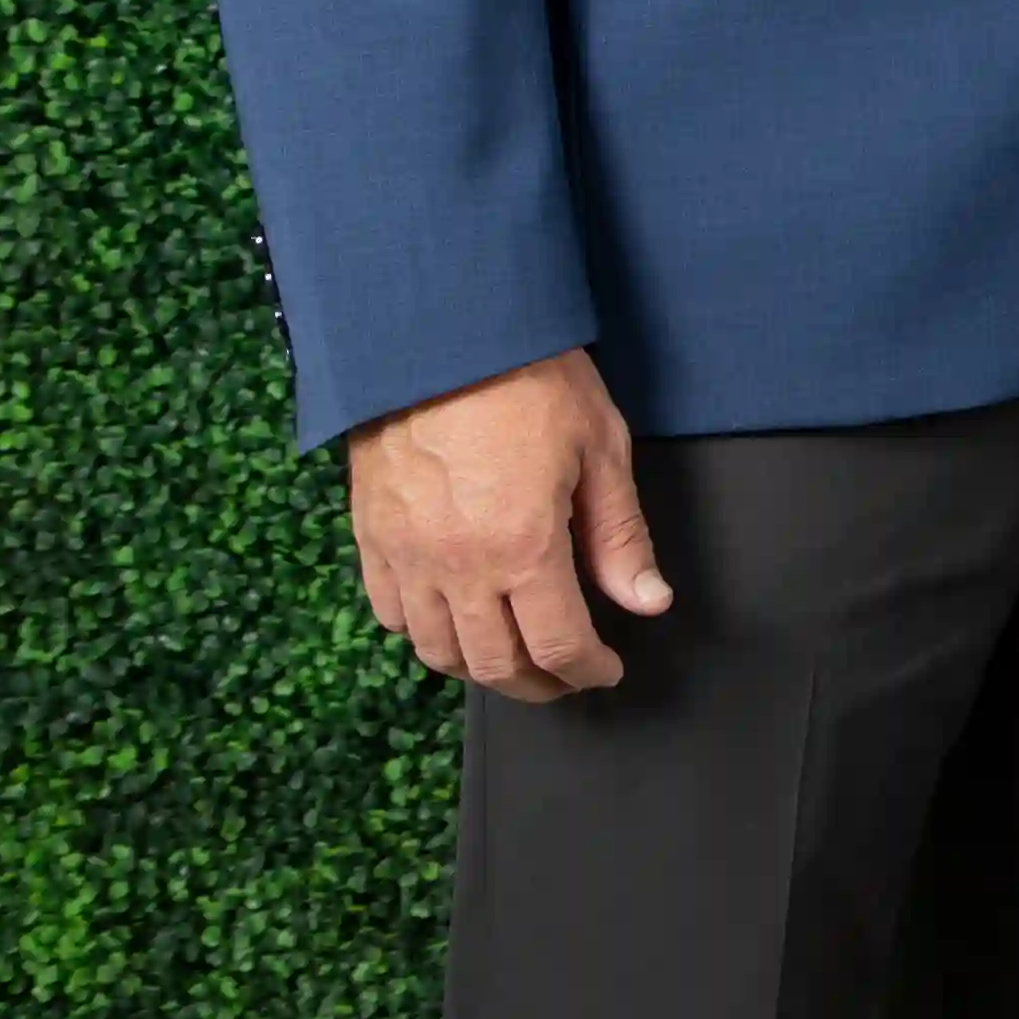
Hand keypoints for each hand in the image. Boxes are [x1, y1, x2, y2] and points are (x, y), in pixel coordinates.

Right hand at [346, 346, 668, 703]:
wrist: (441, 333)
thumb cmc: (530, 380)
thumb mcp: (599, 448)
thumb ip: (619, 535)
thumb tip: (647, 602)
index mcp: (523, 549)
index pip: (558, 644)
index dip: (587, 670)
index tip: (606, 671)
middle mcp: (458, 568)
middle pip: (494, 663)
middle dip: (537, 685)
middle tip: (565, 680)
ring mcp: (406, 557)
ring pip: (437, 650)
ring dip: (479, 670)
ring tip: (513, 662)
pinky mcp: (371, 537)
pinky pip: (389, 613)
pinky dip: (422, 634)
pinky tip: (449, 624)